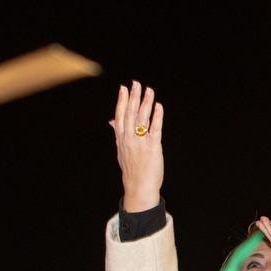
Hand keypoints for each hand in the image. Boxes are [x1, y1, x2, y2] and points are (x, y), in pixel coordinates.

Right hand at [110, 82, 164, 212]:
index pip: (120, 115)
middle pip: (130, 113)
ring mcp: (140, 142)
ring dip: (146, 103)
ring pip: (142, 118)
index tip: (124, 88)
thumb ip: (118, 133)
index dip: (122, 101)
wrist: (138, 187)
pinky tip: (158, 106)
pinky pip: (155, 129)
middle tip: (136, 83)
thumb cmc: (132, 169)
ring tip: (149, 90)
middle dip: (133, 97)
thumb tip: (111, 120)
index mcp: (121, 138)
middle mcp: (129, 138)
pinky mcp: (152, 147)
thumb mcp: (121, 150)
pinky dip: (157, 117)